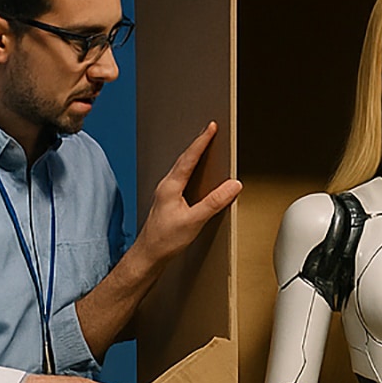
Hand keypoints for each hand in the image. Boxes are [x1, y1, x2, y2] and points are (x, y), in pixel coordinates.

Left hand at [133, 122, 241, 262]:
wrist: (148, 254)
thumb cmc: (165, 240)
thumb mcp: (194, 221)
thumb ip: (214, 202)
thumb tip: (233, 185)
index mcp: (170, 186)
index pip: (189, 158)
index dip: (201, 142)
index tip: (211, 127)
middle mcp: (166, 186)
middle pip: (184, 159)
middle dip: (198, 143)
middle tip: (210, 130)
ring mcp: (165, 192)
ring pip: (182, 167)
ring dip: (194, 155)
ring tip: (205, 145)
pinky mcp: (168, 200)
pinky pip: (181, 177)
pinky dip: (191, 168)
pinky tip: (196, 173)